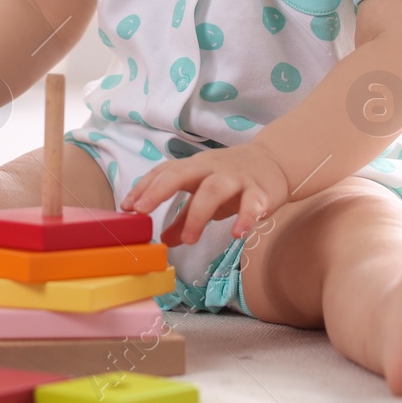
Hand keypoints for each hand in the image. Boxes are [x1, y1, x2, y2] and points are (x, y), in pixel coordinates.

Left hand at [120, 144, 291, 245]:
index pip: (165, 172)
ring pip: (215, 189)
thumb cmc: (231, 179)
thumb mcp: (204, 194)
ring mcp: (236, 178)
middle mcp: (212, 168)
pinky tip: (238, 234)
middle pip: (183, 173)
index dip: (145, 187)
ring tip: (190, 239)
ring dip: (198, 213)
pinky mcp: (260, 191)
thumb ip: (183, 216)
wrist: (275, 162)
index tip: (126, 207)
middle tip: (142, 211)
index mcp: (195, 167)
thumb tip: (164, 240)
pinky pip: (252, 203)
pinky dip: (245, 218)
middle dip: (160, 190)